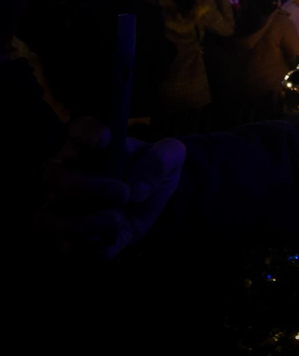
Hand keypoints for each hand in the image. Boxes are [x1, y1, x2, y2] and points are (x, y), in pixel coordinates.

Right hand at [42, 117, 185, 259]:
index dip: (87, 133)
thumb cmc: (153, 170)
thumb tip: (137, 190)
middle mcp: (65, 174)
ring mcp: (59, 208)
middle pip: (54, 178)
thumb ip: (161, 161)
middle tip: (124, 193)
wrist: (153, 202)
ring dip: (83, 224)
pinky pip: (64, 249)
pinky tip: (113, 239)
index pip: (76, 130)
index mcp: (88, 144)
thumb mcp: (171, 157)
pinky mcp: (67, 238)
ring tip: (118, 219)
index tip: (108, 140)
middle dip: (90, 187)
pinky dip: (90, 249)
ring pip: (46, 219)